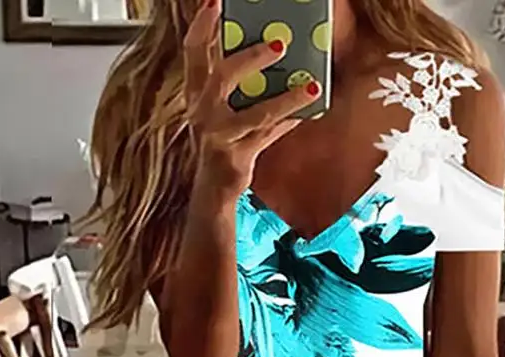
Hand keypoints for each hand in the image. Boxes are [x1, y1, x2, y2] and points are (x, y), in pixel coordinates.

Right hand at [183, 0, 320, 195]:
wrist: (212, 189)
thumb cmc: (221, 141)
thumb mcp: (224, 107)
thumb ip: (241, 80)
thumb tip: (274, 49)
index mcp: (196, 93)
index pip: (193, 52)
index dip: (202, 25)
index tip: (214, 1)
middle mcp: (202, 112)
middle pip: (222, 76)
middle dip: (251, 56)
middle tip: (280, 43)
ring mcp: (218, 136)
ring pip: (256, 112)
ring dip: (285, 98)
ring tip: (310, 85)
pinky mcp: (236, 157)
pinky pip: (268, 135)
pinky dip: (289, 121)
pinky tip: (308, 110)